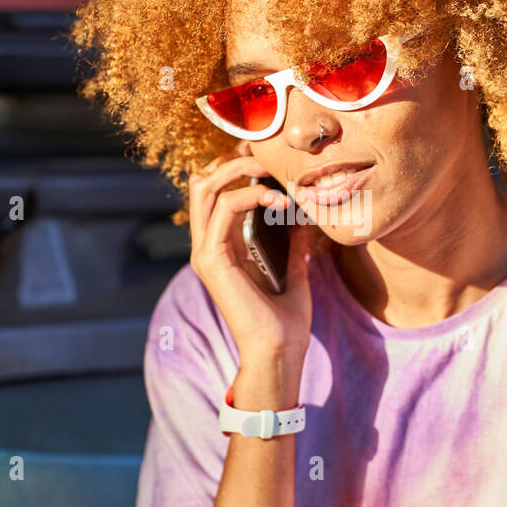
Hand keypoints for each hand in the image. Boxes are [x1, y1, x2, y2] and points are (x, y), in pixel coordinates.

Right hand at [187, 142, 318, 379]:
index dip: (234, 168)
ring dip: (237, 170)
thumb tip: (304, 216)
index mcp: (223, 248)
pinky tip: (275, 199)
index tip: (267, 158)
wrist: (280, 352)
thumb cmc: (286, 320)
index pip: (215, 194)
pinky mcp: (211, 260)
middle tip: (263, 154)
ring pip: (204, 187)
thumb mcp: (293, 271)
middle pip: (202, 183)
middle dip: (231, 160)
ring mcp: (205, 252)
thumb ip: (293, 243)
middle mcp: (208, 247)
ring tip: (269, 170)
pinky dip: (248, 194)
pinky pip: (223, 208)